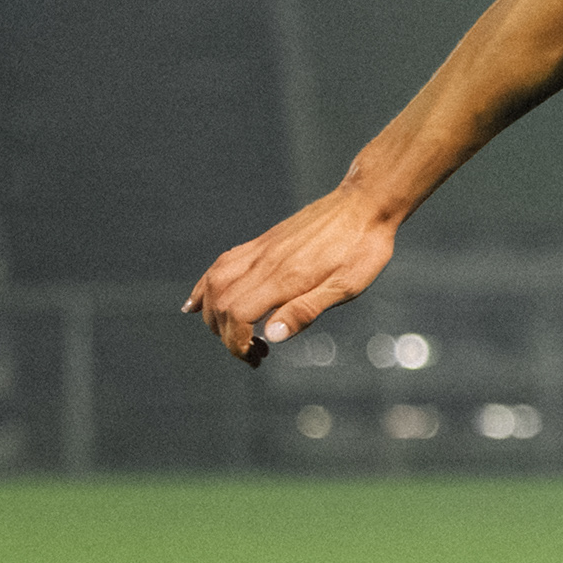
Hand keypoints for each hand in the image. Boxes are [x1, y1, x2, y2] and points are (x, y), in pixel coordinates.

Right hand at [183, 186, 400, 364]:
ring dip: (211, 313)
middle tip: (253, 351)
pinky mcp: (262, 243)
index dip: (236, 343)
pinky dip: (204, 286)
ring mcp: (259, 251)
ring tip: (225, 334)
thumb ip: (306, 311)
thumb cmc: (362, 249)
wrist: (364, 205)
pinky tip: (198, 301)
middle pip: (220, 303)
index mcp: (283, 279)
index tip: (253, 357)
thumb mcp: (346, 287)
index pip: (237, 316)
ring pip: (214, 282)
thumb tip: (270, 336)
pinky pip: (221, 265)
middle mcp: (263, 263)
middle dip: (225, 335)